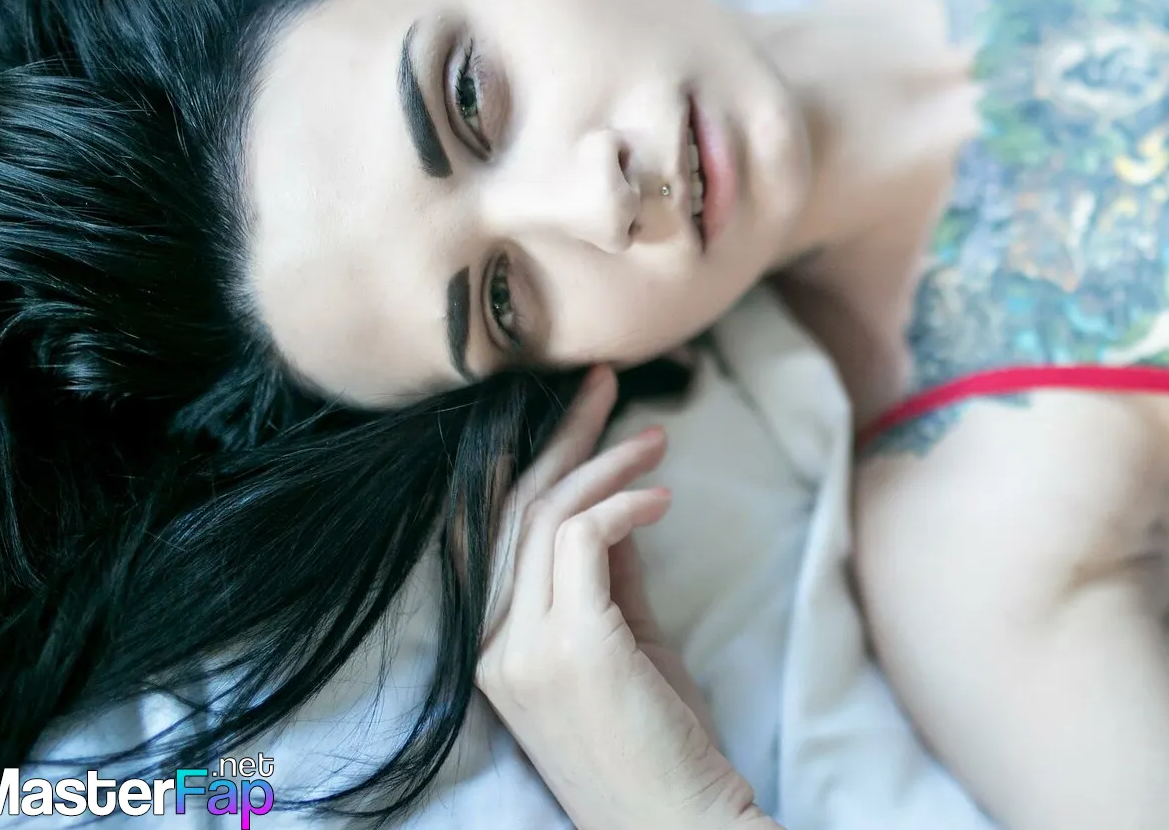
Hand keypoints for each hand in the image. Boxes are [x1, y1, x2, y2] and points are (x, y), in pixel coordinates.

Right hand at [478, 366, 760, 829]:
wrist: (677, 822)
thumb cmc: (658, 740)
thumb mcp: (626, 641)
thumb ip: (609, 575)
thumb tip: (616, 499)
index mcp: (491, 648)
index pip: (494, 531)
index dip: (534, 459)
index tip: (580, 409)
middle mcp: (492, 647)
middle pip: (513, 510)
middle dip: (563, 436)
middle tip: (604, 383)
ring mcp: (523, 650)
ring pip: (546, 516)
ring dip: (606, 463)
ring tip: (656, 439)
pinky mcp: (572, 648)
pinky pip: (581, 540)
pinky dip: (623, 504)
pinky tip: (660, 499)